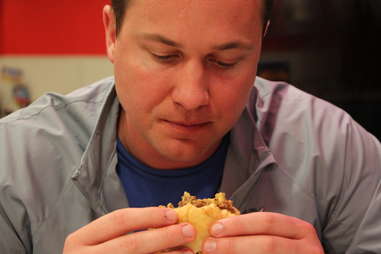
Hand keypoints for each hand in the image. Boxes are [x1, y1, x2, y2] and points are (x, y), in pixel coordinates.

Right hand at [63, 207, 194, 253]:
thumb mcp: (100, 243)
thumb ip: (125, 233)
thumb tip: (168, 220)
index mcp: (80, 240)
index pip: (119, 220)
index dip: (148, 215)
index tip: (173, 214)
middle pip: (131, 244)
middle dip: (164, 236)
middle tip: (189, 231)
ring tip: (189, 252)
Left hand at [202, 212, 323, 253]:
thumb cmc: (285, 251)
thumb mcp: (277, 237)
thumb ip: (254, 231)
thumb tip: (217, 229)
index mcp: (300, 230)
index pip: (268, 221)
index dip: (239, 224)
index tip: (214, 228)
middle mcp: (308, 248)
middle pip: (268, 244)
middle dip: (234, 244)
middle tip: (209, 246)